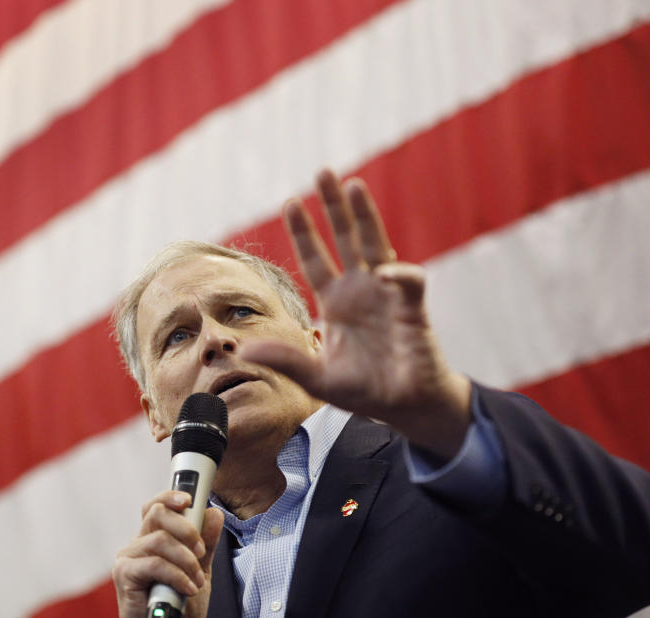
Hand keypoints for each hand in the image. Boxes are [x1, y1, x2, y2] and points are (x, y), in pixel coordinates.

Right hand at [113, 490, 224, 617]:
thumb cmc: (178, 605)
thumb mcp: (200, 571)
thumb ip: (207, 544)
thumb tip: (214, 514)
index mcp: (153, 538)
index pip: (156, 506)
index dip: (170, 497)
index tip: (189, 499)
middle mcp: (137, 543)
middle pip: (156, 513)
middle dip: (186, 528)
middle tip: (201, 550)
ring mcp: (128, 557)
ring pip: (160, 540)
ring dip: (186, 559)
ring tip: (197, 580)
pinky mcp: (124, 574)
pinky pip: (155, 564)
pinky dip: (177, 575)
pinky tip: (188, 588)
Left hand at [241, 168, 471, 459]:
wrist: (408, 408)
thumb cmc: (367, 391)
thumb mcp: (317, 379)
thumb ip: (285, 360)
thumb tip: (242, 350)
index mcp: (336, 303)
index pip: (316, 259)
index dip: (304, 232)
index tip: (289, 202)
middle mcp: (361, 291)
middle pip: (346, 239)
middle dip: (335, 207)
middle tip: (323, 172)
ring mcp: (387, 296)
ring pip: (376, 245)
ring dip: (365, 216)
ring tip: (353, 185)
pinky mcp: (412, 310)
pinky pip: (408, 282)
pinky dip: (398, 273)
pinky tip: (383, 271)